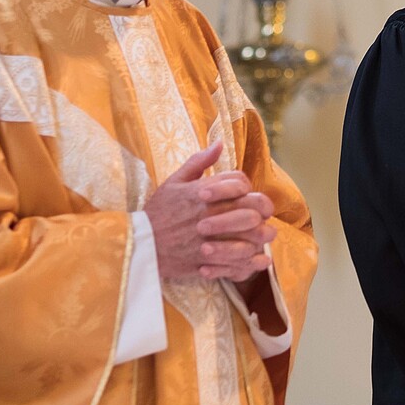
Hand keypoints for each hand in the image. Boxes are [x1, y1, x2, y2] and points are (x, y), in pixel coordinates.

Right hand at [144, 142, 275, 281]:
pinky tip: (253, 258)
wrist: (141, 245)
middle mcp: (211, 214)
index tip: (244, 196)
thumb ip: (199, 161)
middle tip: (260, 216)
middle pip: (254, 208)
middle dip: (263, 211)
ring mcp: (212, 238)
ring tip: (259, 237)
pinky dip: (251, 262)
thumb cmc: (158, 212)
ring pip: (253, 236)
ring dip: (261, 236)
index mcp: (204, 192)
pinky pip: (241, 262)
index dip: (247, 189)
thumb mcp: (175, 181)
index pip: (241, 182)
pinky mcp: (210, 261)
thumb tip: (220, 142)